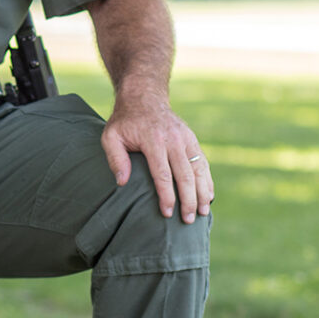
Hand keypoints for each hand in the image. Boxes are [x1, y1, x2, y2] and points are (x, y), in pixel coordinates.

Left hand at [100, 93, 213, 224]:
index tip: (167, 213)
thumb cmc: (124, 122)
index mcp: (153, 140)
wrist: (144, 97)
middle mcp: (173, 139)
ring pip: (198, 169)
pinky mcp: (192, 139)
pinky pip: (203, 162)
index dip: (166, 196)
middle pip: (185, 175)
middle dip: (188, 200)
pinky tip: (208, 196)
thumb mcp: (111, 136)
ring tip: (202, 213)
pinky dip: (207, 180)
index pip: (163, 174)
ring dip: (202, 193)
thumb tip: (122, 183)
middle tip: (187, 220)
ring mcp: (186, 138)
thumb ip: (115, 159)